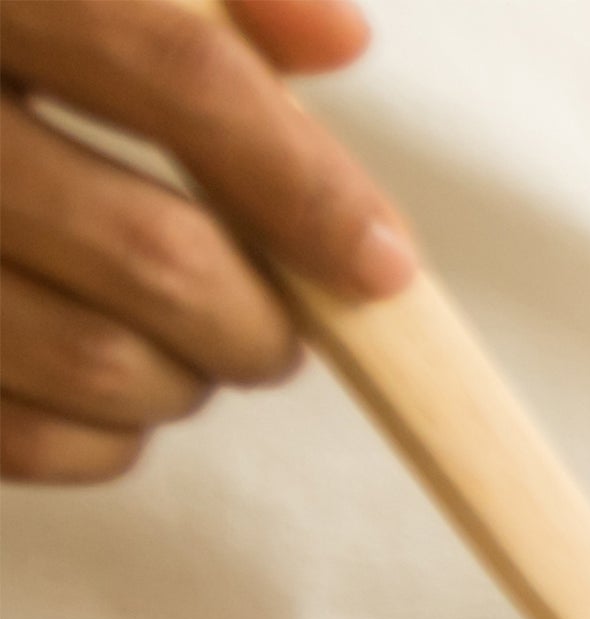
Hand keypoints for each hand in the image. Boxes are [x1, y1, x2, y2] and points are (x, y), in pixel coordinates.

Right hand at [0, 0, 412, 481]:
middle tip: (279, 330)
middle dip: (260, 319)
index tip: (384, 264)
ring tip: (186, 351)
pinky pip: (20, 438)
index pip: (178, 73)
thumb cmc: (9, 40)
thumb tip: (338, 43)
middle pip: (153, 252)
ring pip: (95, 361)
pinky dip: (97, 439)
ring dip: (183, 381)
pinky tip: (101, 396)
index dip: (301, 178)